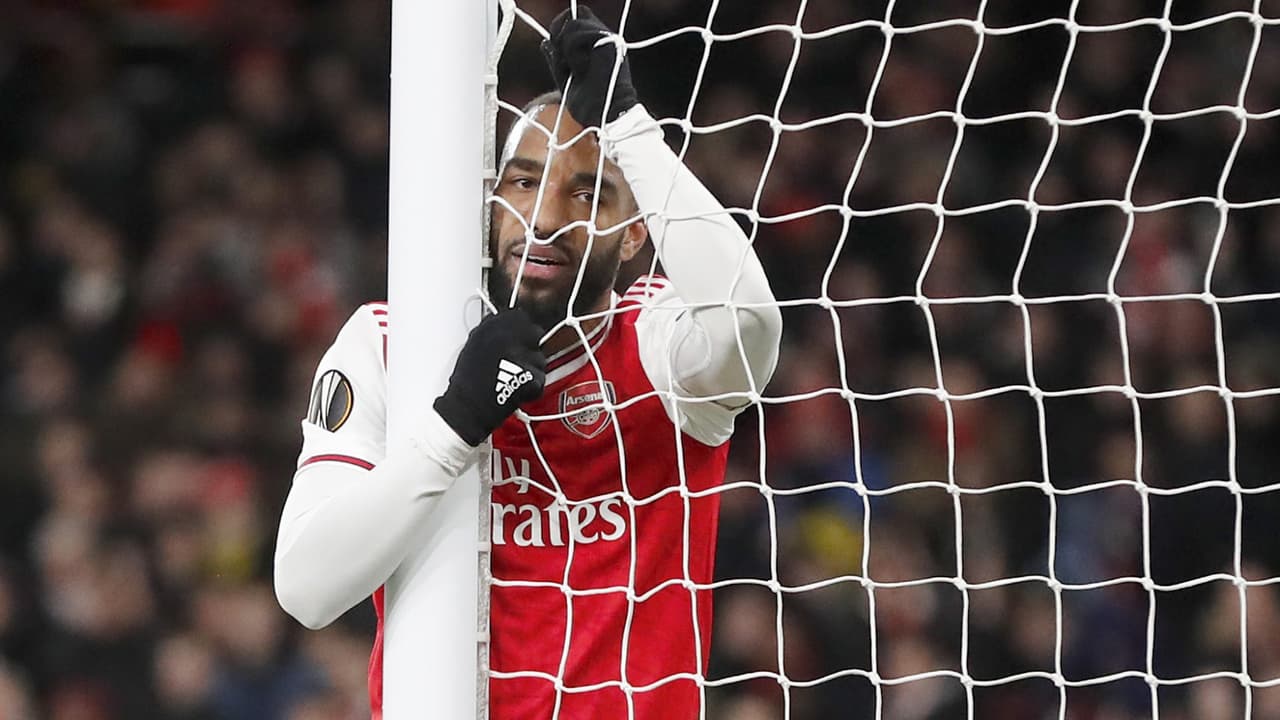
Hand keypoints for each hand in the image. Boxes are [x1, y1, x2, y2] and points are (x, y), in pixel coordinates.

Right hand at [433, 308, 546, 445]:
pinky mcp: (529, 373)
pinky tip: (517, 392)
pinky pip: (540, 378)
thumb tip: (509, 329)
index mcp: (492, 326)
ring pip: (540, 358)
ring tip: (514, 380)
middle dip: (531, 348)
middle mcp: (507, 335)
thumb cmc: (467, 382)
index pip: (520, 317)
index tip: (519, 341)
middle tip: (519, 364)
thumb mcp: (475, 344)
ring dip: (533, 369)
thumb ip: (495, 332)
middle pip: (535, 334)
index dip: (523, 331)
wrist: (466, 408)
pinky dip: (533, 388)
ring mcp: (519, 353)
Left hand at [541, 5, 638, 126]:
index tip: (554, 46)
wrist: (607, 115)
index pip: (577, 19)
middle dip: (560, 32)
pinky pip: (577, 34)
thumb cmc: (591, 104)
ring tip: (574, 68)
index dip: (561, 26)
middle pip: (575, 15)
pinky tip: (581, 68)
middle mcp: (605, 37)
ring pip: (574, 23)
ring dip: (565, 46)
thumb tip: (544, 42)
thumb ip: (557, 60)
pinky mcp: (607, 41)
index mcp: (598, 44)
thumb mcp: (566, 79)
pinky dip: (572, 52)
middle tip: (562, 58)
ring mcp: (607, 38)